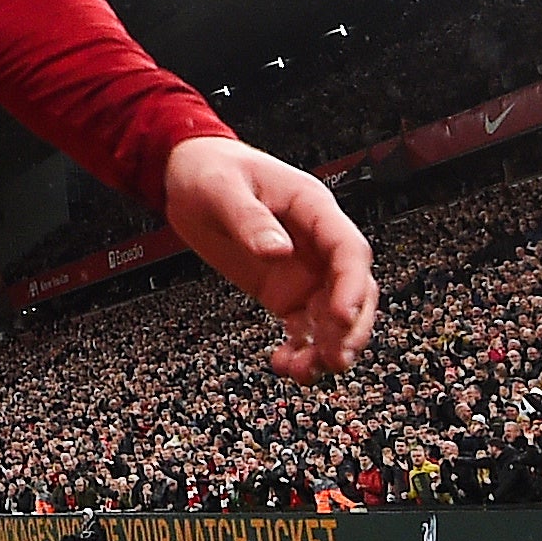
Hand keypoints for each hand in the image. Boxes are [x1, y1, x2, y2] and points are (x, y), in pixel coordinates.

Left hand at [164, 137, 379, 381]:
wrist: (187, 173)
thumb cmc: (210, 168)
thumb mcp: (221, 188)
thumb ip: (249, 219)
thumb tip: (277, 252)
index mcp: (313, 209)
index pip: (349, 250)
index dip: (352, 286)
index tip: (342, 317)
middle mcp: (317, 244)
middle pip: (354, 291)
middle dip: (351, 328)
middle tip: (333, 359)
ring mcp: (304, 271)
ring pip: (334, 317)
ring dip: (328, 347)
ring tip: (304, 372)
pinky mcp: (284, 291)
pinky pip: (304, 327)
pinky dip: (301, 349)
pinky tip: (286, 364)